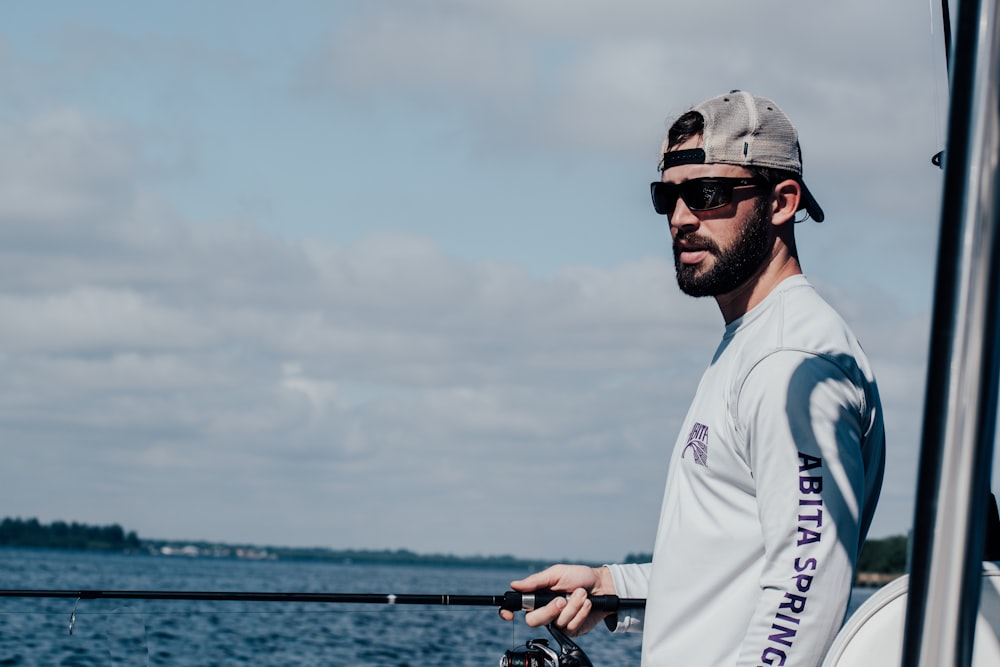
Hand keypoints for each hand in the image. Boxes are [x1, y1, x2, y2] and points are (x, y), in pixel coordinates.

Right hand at [498, 564, 615, 636]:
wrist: (603, 586)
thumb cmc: (579, 577)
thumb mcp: (557, 573)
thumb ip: (536, 581)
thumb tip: (514, 584)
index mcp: (538, 596)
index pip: (517, 606)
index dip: (508, 611)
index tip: (509, 614)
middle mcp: (545, 610)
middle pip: (533, 620)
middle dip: (549, 610)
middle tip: (562, 599)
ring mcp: (557, 622)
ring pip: (555, 622)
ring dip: (572, 606)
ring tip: (581, 594)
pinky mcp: (571, 630)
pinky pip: (570, 627)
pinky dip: (580, 613)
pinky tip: (586, 604)